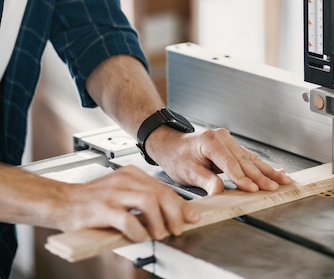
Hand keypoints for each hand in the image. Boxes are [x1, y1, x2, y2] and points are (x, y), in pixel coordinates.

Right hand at [52, 165, 198, 240]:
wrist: (63, 201)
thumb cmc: (93, 201)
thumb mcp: (121, 192)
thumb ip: (141, 199)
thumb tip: (170, 215)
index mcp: (131, 174)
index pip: (163, 187)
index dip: (180, 204)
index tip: (191, 217)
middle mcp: (125, 179)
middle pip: (160, 192)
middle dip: (174, 213)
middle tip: (177, 229)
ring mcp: (113, 192)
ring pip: (148, 201)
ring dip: (158, 222)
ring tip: (159, 234)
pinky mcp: (102, 208)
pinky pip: (127, 219)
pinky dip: (138, 231)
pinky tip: (139, 238)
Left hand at [147, 127, 291, 194]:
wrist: (170, 143)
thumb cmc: (176, 156)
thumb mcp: (186, 171)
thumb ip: (205, 180)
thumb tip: (219, 191)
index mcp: (211, 141)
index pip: (230, 163)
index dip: (242, 178)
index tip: (253, 189)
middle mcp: (222, 138)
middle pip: (245, 160)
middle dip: (261, 175)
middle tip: (275, 186)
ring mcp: (228, 140)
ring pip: (251, 158)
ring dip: (267, 171)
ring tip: (283, 179)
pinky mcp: (232, 146)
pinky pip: (248, 157)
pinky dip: (262, 166)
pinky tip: (277, 170)